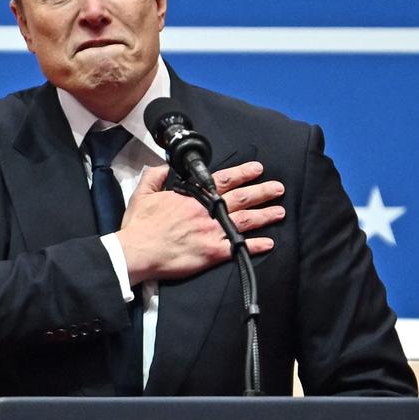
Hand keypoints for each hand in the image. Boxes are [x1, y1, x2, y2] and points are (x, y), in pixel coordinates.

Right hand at [116, 161, 284, 283]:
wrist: (138, 252)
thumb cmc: (139, 226)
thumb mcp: (142, 194)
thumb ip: (154, 176)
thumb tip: (162, 167)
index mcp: (193, 196)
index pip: (224, 180)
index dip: (243, 173)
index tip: (258, 169)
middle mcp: (207, 211)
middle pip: (242, 198)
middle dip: (262, 191)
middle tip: (279, 188)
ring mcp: (212, 232)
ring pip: (246, 221)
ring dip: (265, 215)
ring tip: (280, 211)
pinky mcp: (212, 253)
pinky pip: (239, 248)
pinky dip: (256, 246)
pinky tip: (269, 243)